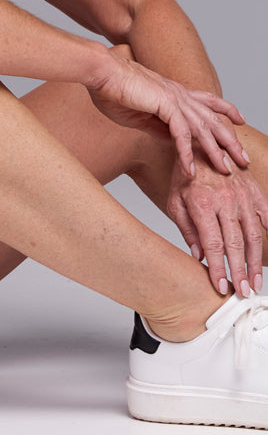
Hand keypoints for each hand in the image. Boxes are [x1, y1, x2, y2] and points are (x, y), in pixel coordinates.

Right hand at [86, 49, 248, 178]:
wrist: (101, 72)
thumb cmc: (112, 90)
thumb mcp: (139, 114)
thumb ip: (158, 126)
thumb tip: (173, 140)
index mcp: (173, 92)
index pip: (208, 101)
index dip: (225, 109)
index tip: (240, 121)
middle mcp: (178, 93)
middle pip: (213, 118)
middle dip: (230, 140)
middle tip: (242, 160)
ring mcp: (173, 98)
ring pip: (202, 128)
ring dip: (216, 151)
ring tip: (225, 170)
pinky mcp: (164, 105)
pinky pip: (181, 133)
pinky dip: (187, 153)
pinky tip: (191, 169)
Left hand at [167, 152, 267, 295]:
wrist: (202, 141)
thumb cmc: (186, 174)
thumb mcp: (175, 200)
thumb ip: (186, 229)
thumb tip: (198, 256)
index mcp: (202, 203)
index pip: (213, 244)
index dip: (218, 269)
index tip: (221, 287)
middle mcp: (225, 200)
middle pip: (235, 244)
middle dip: (240, 272)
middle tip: (244, 293)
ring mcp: (242, 195)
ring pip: (253, 235)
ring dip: (256, 262)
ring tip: (256, 282)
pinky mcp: (254, 191)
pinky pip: (266, 216)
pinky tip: (267, 253)